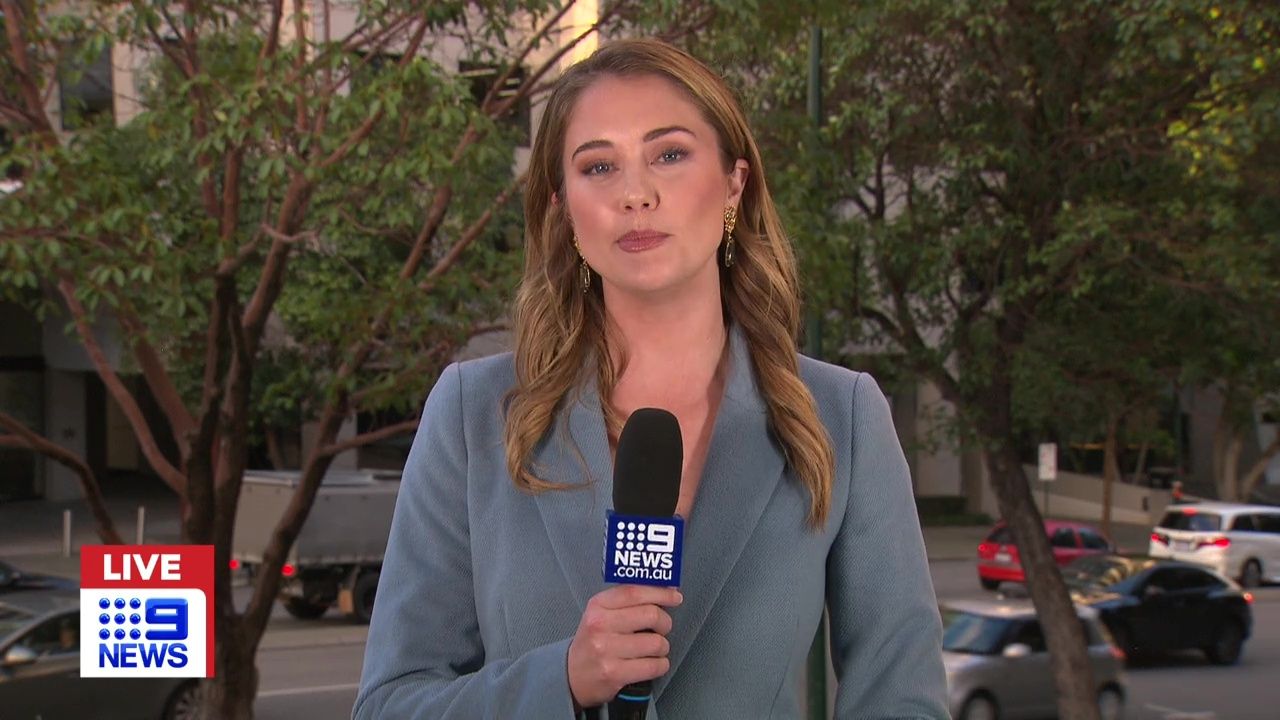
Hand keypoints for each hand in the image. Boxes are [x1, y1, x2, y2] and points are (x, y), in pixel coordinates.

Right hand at [567, 585, 681, 708]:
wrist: (572, 675)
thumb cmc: (593, 642)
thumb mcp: (601, 613)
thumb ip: (629, 601)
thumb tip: (666, 589)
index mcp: (598, 606)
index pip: (635, 592)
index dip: (661, 592)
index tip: (675, 596)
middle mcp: (600, 625)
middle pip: (651, 614)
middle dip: (665, 622)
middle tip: (662, 627)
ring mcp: (606, 650)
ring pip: (656, 642)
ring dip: (662, 647)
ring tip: (653, 649)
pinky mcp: (614, 673)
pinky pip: (654, 666)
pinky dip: (660, 665)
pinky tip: (653, 663)